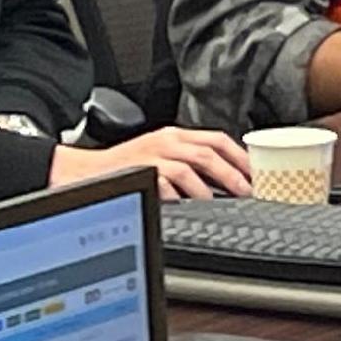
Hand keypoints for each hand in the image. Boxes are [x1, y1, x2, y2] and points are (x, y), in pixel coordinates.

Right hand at [57, 124, 253, 198]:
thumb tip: (228, 179)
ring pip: (188, 168)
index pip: (216, 139)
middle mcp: (165, 142)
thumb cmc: (125, 165)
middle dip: (232, 173)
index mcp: (174, 136)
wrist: (84, 171)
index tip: (257, 172)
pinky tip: (186, 204)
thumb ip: (191, 160)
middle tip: (247, 191)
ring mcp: (151, 156)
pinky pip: (162, 184)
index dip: (240, 155)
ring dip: (208, 187)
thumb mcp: (161, 154)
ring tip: (220, 201)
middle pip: (207, 153)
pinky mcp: (137, 172)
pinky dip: (177, 194)